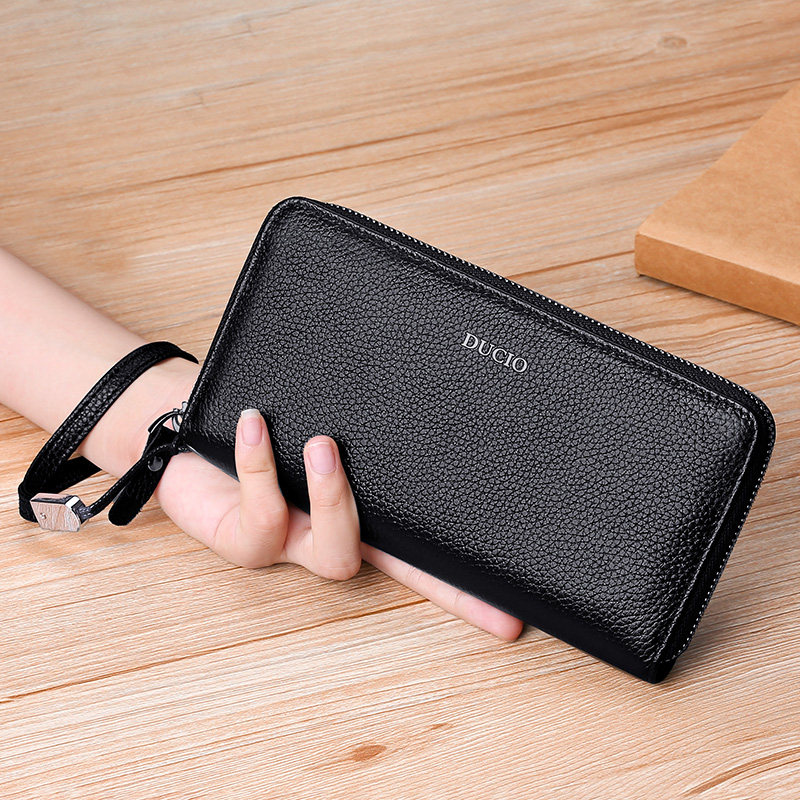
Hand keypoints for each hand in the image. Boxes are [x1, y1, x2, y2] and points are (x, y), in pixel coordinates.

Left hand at [154, 403, 522, 640]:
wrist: (178, 429)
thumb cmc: (258, 420)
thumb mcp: (315, 409)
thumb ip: (354, 409)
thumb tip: (410, 360)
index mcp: (361, 511)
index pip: (422, 548)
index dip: (467, 582)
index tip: (512, 610)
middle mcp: (333, 536)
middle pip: (401, 570)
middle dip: (444, 586)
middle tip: (482, 582)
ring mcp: (294, 544)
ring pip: (338, 552)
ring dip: (337, 495)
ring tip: (325, 444)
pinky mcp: (243, 542)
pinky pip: (263, 514)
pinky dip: (260, 465)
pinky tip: (254, 424)